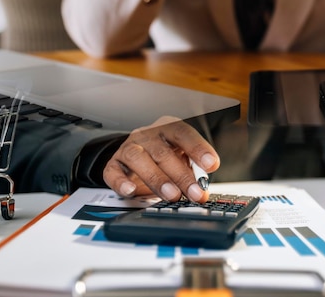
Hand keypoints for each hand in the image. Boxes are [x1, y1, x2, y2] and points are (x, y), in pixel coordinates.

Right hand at [103, 116, 219, 202]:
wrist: (136, 158)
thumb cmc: (164, 157)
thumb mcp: (182, 158)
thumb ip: (193, 170)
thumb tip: (202, 188)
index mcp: (168, 128)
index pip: (183, 133)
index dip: (198, 148)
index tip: (211, 164)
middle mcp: (147, 135)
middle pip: (163, 152)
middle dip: (181, 175)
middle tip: (195, 192)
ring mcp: (129, 148)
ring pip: (139, 159)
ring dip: (157, 179)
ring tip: (172, 195)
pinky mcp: (113, 164)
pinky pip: (113, 171)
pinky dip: (121, 182)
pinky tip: (131, 190)